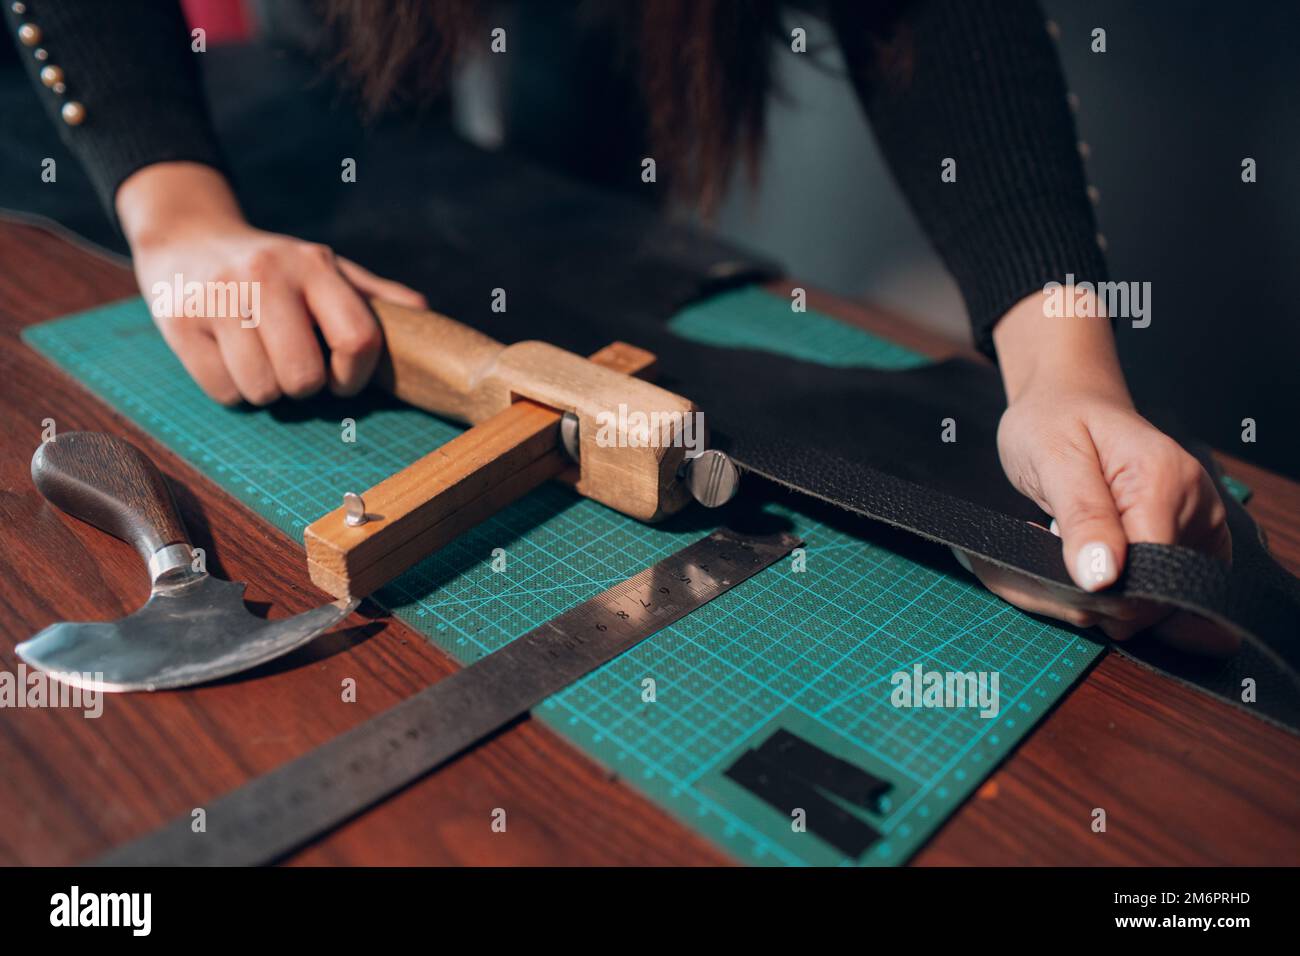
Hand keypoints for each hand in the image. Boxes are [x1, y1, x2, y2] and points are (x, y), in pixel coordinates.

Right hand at [116, 162, 425, 404]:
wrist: (189, 237)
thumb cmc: (273, 267)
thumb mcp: (326, 269)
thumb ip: (374, 297)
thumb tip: (425, 315)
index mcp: (315, 264)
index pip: (357, 339)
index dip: (354, 376)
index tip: (342, 380)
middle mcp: (266, 275)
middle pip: (304, 377)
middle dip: (305, 387)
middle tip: (294, 367)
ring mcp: (218, 297)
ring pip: (261, 390)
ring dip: (266, 389)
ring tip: (259, 357)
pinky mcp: (178, 321)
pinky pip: (222, 391)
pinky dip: (231, 388)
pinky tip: (228, 356)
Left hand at [955, 291, 1236, 655]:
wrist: (1066, 401)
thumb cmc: (1055, 420)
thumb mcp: (1054, 458)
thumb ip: (1083, 516)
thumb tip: (1102, 578)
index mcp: (1168, 481)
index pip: (1151, 575)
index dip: (1101, 591)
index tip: (1051, 567)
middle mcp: (1196, 507)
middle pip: (1154, 596)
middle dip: (1093, 594)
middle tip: (1046, 548)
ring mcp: (1198, 528)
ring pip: (1151, 604)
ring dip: (1096, 593)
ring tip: (1060, 546)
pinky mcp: (1187, 544)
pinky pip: (1153, 594)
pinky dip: (1111, 590)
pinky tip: (1081, 559)